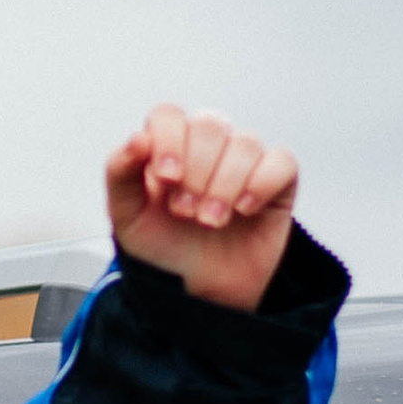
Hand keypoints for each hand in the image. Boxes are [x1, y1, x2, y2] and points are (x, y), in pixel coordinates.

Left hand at [105, 105, 299, 313]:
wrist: (198, 288)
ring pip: (245, 143)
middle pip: (210, 125)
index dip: (169, 140)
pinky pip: (282, 161)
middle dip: (197, 171)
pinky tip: (245, 210)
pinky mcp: (278, 180)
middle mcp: (207, 145)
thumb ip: (120, 173)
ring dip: (225, 185)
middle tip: (186, 212)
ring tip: (210, 221)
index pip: (169, 115)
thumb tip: (138, 138)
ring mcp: (244, 160)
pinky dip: (262, 184)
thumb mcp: (127, 216)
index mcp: (168, 144)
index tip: (167, 178)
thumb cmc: (162, 245)